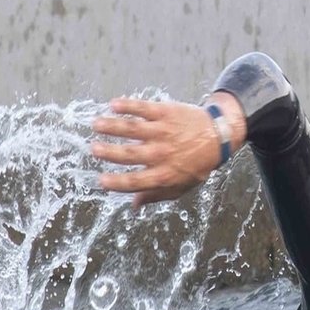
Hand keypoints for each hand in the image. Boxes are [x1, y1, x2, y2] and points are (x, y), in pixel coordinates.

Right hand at [91, 92, 246, 208]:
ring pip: (132, 129)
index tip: (100, 180)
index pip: (134, 181)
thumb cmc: (197, 164)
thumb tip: (133, 205)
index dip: (116, 182)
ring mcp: (162, 131)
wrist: (217, 135)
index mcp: (164, 174)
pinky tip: (113, 104)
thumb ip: (156, 196)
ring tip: (95, 124)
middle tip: (93, 149)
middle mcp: (161, 153)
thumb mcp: (180, 186)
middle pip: (129, 154)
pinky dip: (128, 105)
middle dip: (108, 152)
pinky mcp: (165, 112)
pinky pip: (143, 108)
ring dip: (112, 126)